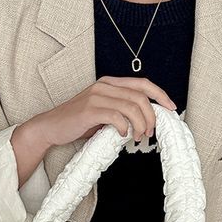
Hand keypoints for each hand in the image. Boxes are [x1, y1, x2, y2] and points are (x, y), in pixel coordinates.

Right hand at [29, 75, 177, 148]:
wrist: (50, 128)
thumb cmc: (77, 123)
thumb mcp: (103, 114)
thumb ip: (121, 113)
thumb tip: (144, 122)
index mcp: (110, 84)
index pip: (143, 83)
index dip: (160, 95)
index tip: (171, 109)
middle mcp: (104, 86)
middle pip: (140, 96)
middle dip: (151, 116)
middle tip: (150, 132)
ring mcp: (96, 96)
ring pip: (131, 106)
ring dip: (140, 124)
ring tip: (138, 137)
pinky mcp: (89, 109)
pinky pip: (116, 116)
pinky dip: (124, 127)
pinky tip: (122, 135)